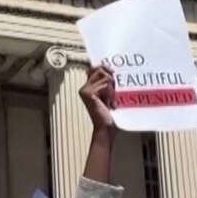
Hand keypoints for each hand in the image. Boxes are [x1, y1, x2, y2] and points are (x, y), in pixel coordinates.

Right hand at [80, 65, 115, 181]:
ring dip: (112, 89)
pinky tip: (109, 104)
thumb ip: (108, 83)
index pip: (95, 69)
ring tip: (110, 101)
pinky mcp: (88, 93)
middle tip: (112, 94)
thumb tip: (111, 70)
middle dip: (111, 79)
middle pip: (101, 69)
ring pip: (105, 77)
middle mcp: (84, 88)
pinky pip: (105, 84)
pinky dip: (111, 94)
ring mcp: (84, 90)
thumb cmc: (110, 116)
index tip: (112, 71)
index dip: (104, 68)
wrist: (106, 129)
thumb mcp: (110, 95)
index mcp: (87, 88)